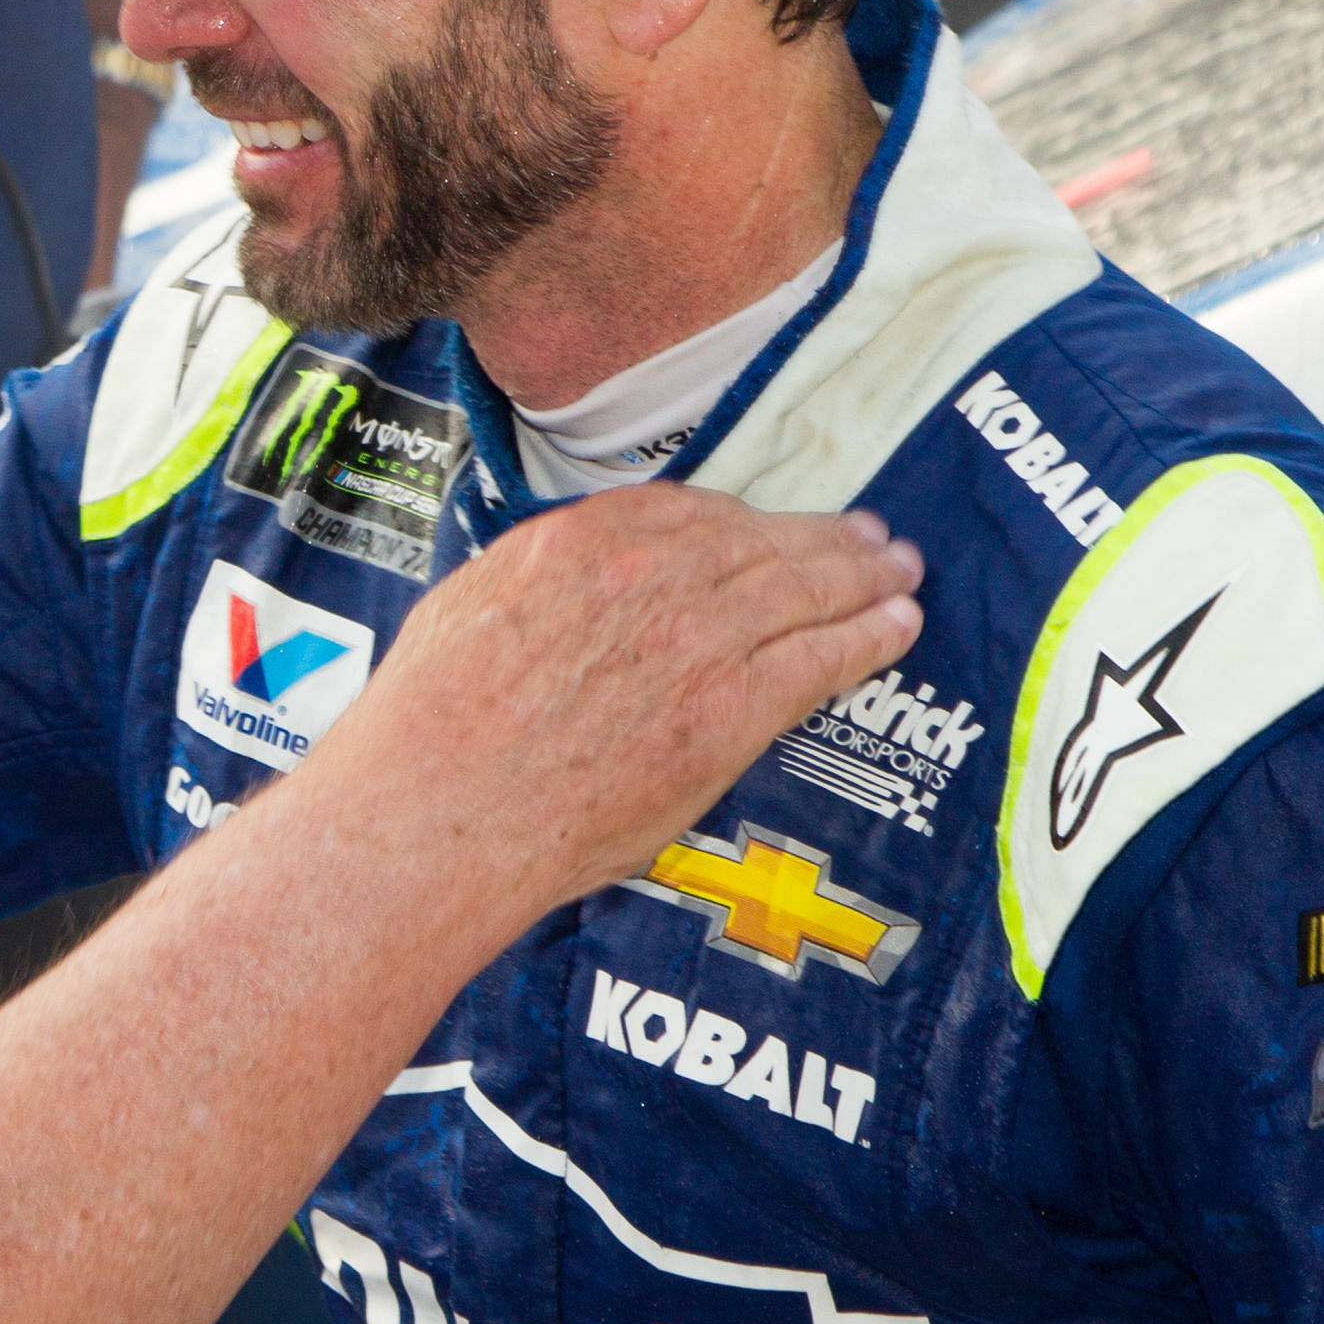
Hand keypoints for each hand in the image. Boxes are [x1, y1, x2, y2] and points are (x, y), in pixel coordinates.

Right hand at [299, 490, 920, 921]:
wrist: (436, 814)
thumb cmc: (425, 731)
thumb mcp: (465, 610)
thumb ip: (532, 584)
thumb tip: (556, 586)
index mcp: (573, 542)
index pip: (686, 510)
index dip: (741, 518)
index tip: (765, 525)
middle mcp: (644, 574)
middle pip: (760, 540)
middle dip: (823, 537)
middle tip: (868, 538)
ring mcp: (693, 640)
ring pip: (802, 590)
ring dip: (862, 578)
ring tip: (899, 574)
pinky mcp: (726, 712)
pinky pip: (817, 659)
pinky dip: (867, 638)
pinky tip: (897, 629)